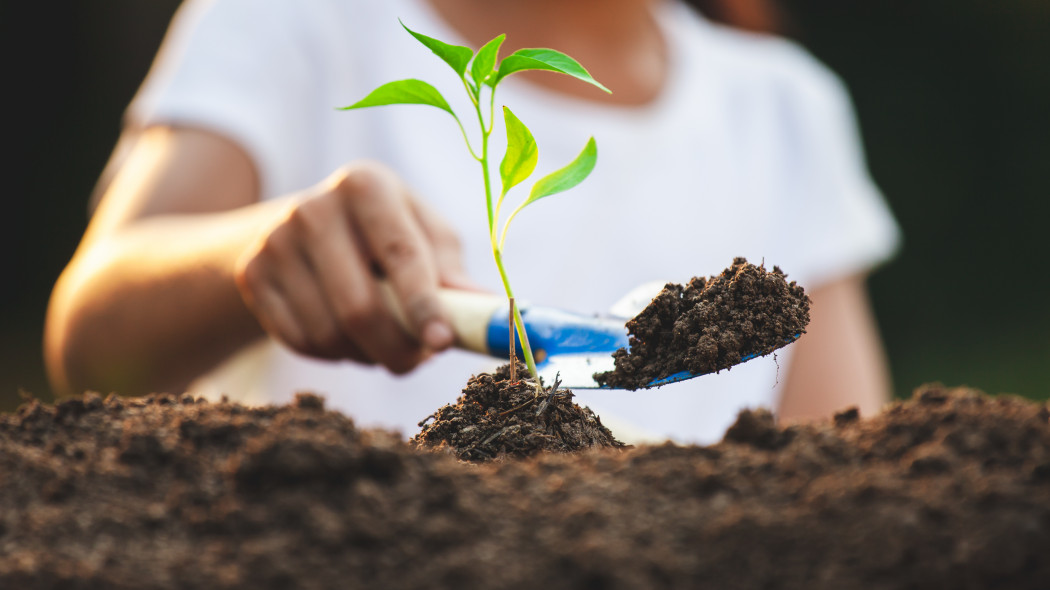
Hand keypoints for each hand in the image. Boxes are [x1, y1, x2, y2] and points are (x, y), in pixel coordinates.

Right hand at [234, 160, 471, 372]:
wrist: (304, 226)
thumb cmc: (386, 232)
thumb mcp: (424, 233)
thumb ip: (452, 271)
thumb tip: (485, 311)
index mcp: (366, 185)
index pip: (400, 255)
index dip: (424, 305)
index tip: (443, 343)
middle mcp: (313, 207)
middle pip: (360, 307)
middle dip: (397, 348)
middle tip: (419, 360)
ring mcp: (274, 242)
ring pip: (330, 333)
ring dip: (368, 355)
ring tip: (385, 341)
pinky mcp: (252, 275)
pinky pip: (302, 342)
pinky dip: (335, 355)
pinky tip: (347, 335)